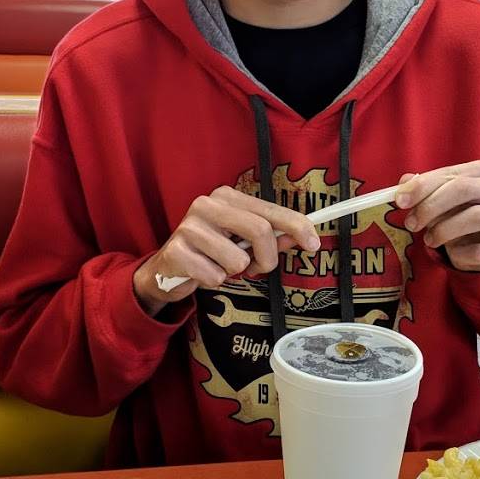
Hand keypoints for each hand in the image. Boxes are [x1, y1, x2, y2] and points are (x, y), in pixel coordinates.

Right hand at [133, 186, 320, 315]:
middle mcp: (206, 205)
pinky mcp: (176, 250)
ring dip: (234, 272)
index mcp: (226, 197)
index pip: (270, 210)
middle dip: (267, 258)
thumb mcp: (241, 241)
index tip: (313, 244)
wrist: (166, 269)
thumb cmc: (209, 252)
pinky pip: (215, 276)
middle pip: (259, 231)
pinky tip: (201, 273)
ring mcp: (189, 226)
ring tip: (219, 266)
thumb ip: (270, 238)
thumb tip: (299, 238)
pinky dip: (214, 281)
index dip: (296, 226)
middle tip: (258, 268)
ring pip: (238, 259)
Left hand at [396, 162, 479, 272]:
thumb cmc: (465, 210)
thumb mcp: (446, 194)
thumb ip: (426, 187)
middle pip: (465, 189)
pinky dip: (459, 252)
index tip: (400, 200)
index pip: (453, 173)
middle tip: (411, 223)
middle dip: (431, 206)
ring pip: (475, 217)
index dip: (423, 186)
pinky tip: (452, 252)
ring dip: (443, 230)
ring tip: (429, 239)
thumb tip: (403, 185)